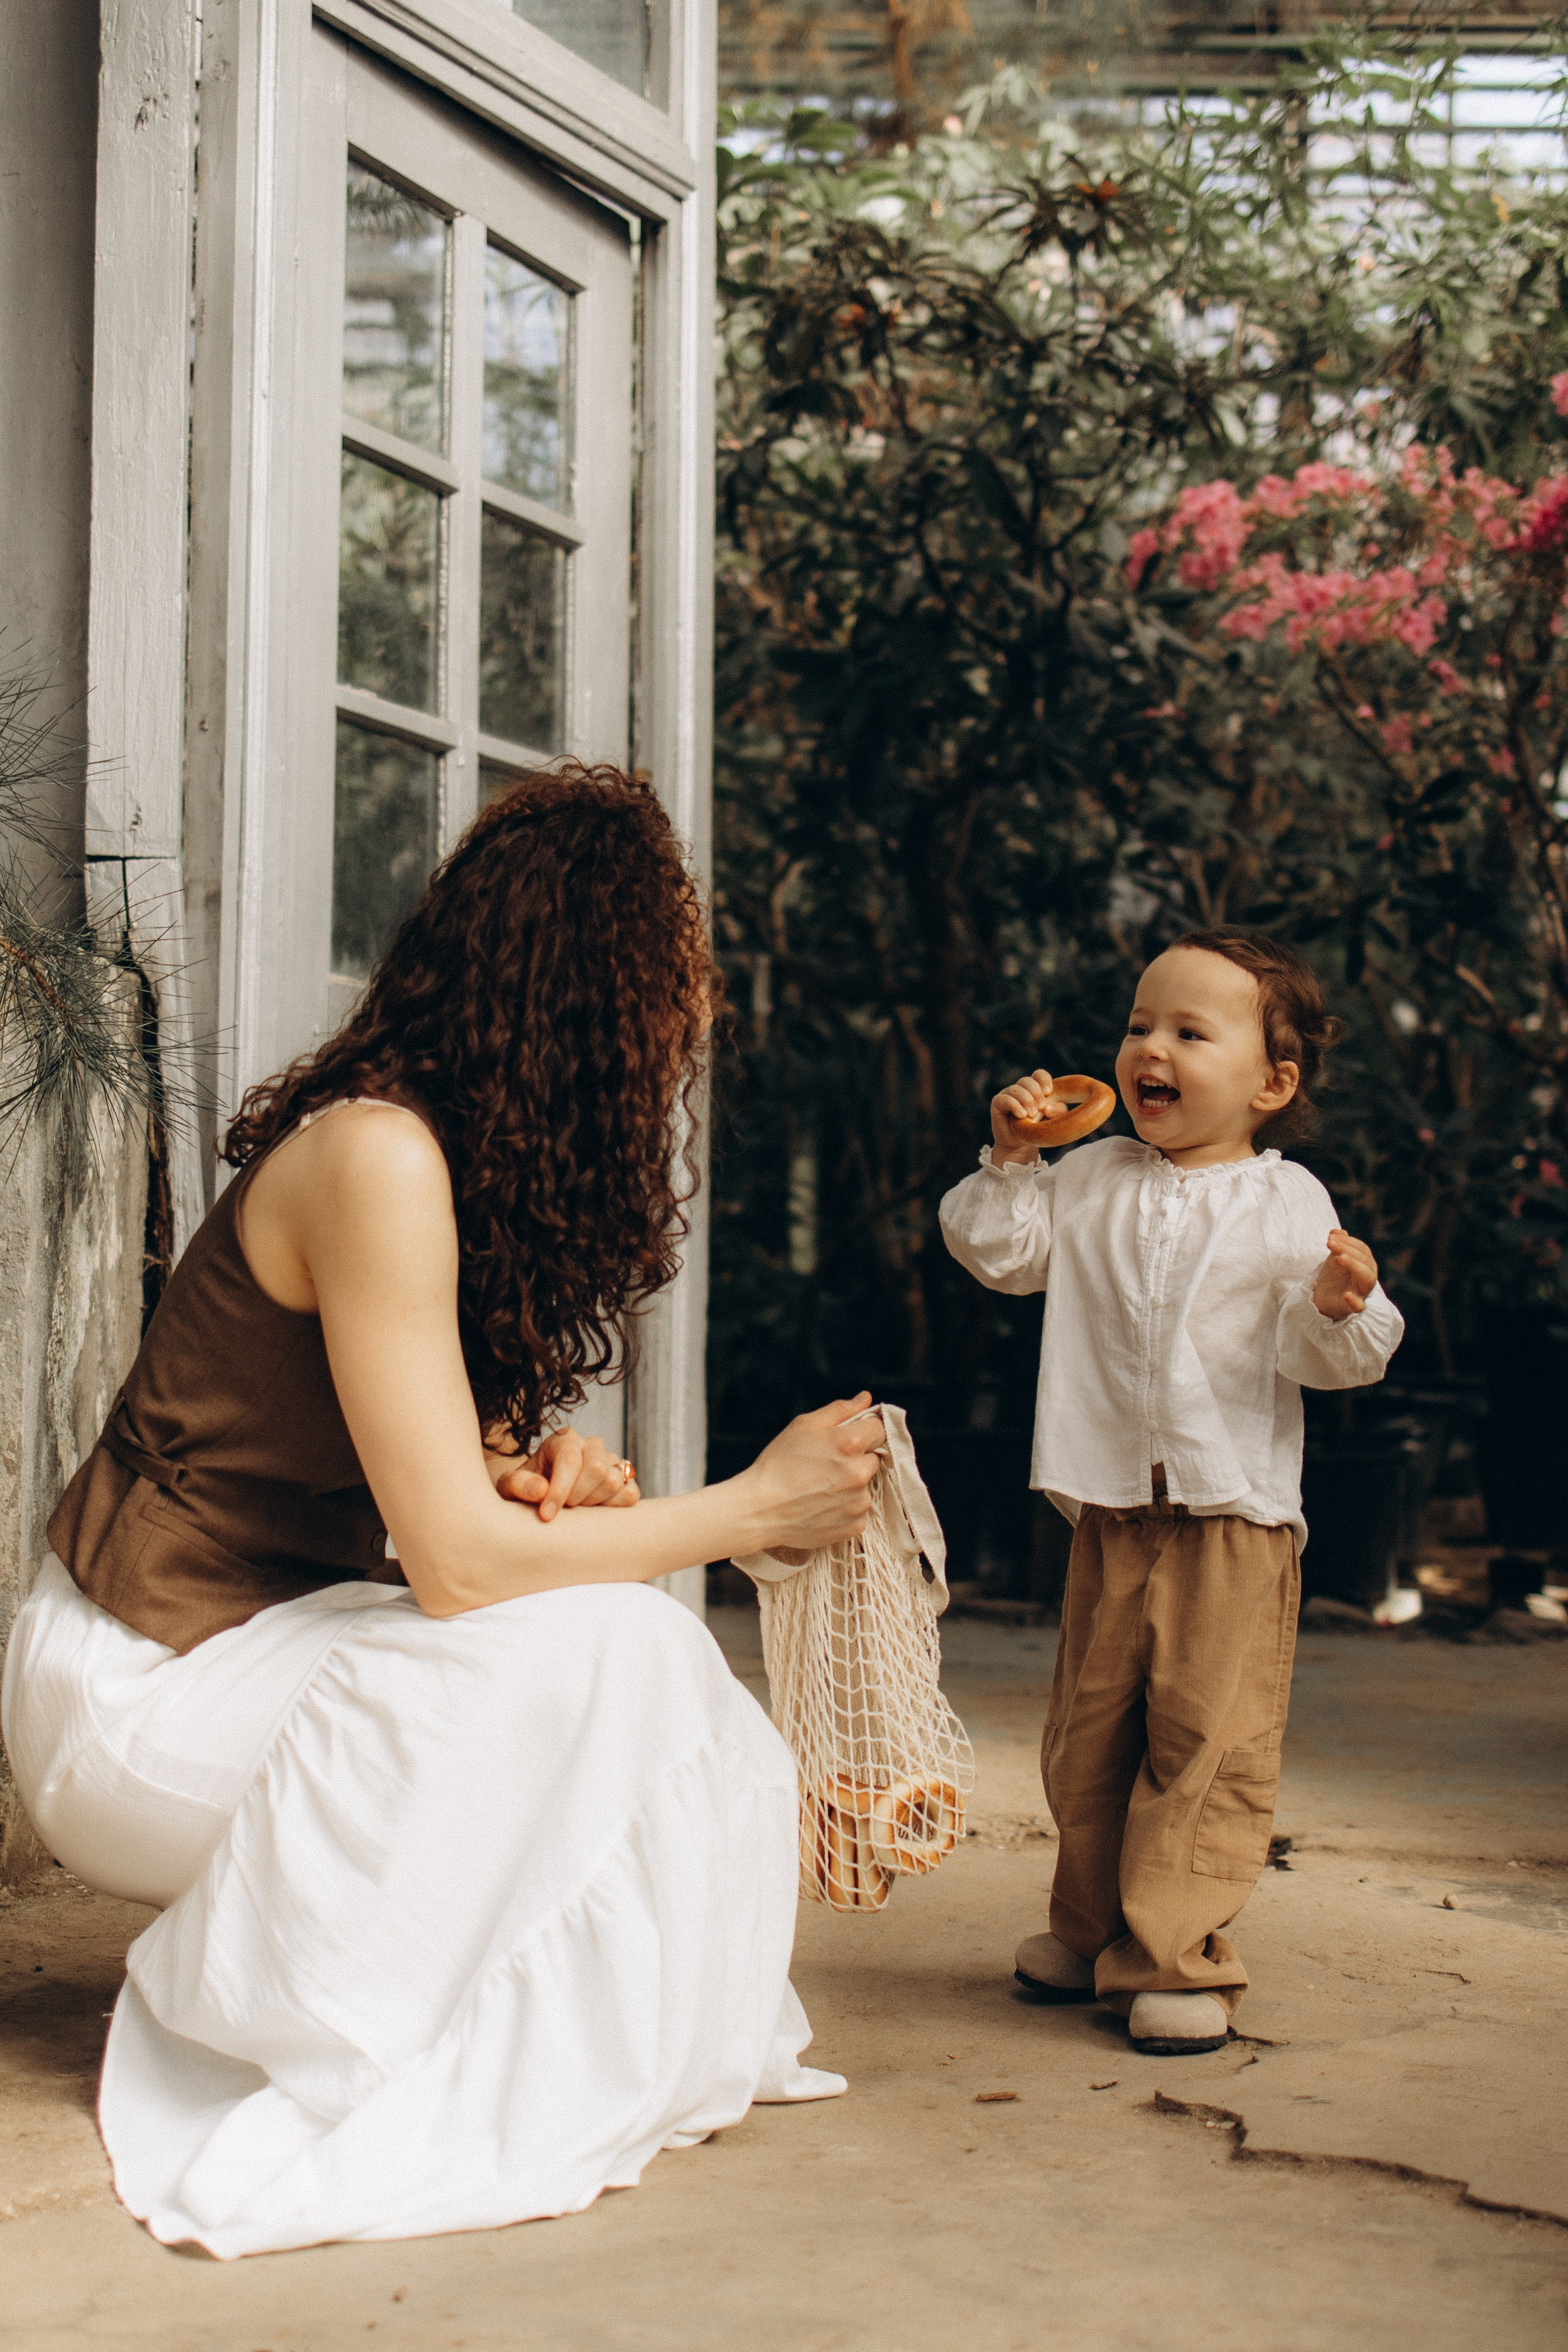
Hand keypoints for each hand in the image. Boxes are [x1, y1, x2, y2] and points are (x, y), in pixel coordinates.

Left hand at [487, 1428, 640, 1521]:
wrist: (543, 1496)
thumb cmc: (526, 1489)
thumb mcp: (509, 1487)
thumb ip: (518, 1485)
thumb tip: (541, 1490)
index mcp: (564, 1439)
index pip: (569, 1460)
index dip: (559, 1490)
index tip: (546, 1515)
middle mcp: (591, 1445)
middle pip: (596, 1468)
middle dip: (577, 1496)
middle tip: (562, 1509)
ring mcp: (611, 1461)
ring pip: (614, 1481)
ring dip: (593, 1503)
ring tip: (576, 1508)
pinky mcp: (625, 1479)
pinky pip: (630, 1494)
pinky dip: (614, 1507)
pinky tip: (594, 1510)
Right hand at [740, 1393, 886, 1552]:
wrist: (760, 1510)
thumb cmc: (778, 1464)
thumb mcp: (803, 1426)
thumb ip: (840, 1410)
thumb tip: (865, 1398)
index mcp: (849, 1444)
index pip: (879, 1430)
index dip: (864, 1432)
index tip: (848, 1439)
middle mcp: (859, 1474)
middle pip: (874, 1459)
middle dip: (857, 1459)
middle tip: (827, 1465)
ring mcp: (859, 1503)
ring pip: (866, 1486)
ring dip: (851, 1485)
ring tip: (821, 1487)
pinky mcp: (855, 1526)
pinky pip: (859, 1511)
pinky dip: (846, 1508)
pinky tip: (822, 1505)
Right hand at [991, 1069, 1068, 1164]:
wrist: (1020, 1146)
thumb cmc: (1037, 1130)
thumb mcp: (1053, 1121)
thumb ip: (1058, 1111)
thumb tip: (1048, 1106)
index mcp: (1035, 1089)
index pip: (1039, 1075)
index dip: (1044, 1080)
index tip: (1048, 1092)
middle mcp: (1020, 1089)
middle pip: (1027, 1081)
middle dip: (1036, 1093)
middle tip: (1041, 1107)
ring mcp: (1008, 1095)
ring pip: (1016, 1089)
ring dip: (1026, 1100)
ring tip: (1031, 1114)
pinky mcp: (997, 1103)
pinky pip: (1004, 1099)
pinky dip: (1015, 1105)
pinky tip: (1021, 1115)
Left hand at [1312, 1230, 1377, 1321]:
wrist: (1324, 1297)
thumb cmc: (1334, 1275)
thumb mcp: (1334, 1257)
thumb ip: (1339, 1243)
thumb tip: (1337, 1231)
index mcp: (1366, 1263)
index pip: (1363, 1250)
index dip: (1348, 1241)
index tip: (1331, 1237)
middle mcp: (1368, 1277)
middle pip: (1366, 1261)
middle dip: (1349, 1250)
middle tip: (1331, 1244)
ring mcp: (1361, 1292)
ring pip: (1367, 1278)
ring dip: (1354, 1266)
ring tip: (1339, 1258)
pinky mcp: (1352, 1307)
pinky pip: (1358, 1306)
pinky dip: (1354, 1301)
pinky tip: (1347, 1295)